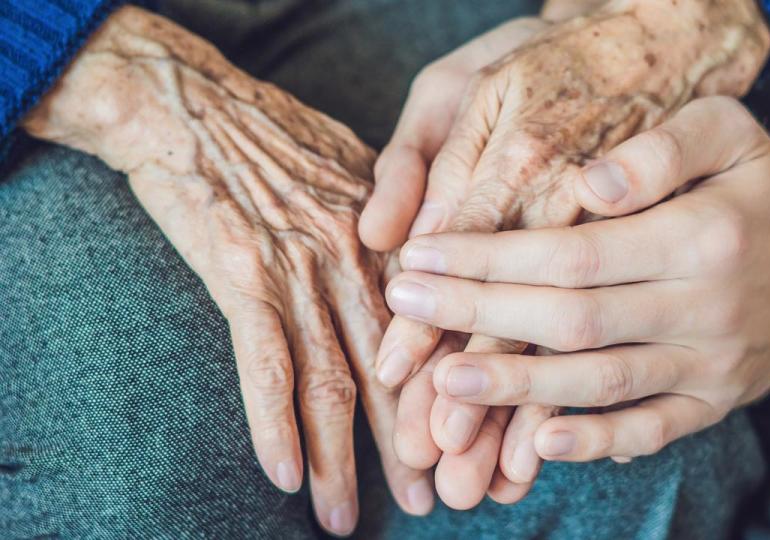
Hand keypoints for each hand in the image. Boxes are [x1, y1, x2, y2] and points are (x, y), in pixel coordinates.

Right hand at [23, 7, 430, 533]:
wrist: (194, 105)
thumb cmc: (277, 136)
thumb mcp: (359, 172)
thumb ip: (395, 229)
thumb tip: (417, 275)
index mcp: (395, 240)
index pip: (437, 334)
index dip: (452, 397)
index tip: (467, 446)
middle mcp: (362, 260)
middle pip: (397, 369)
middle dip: (413, 444)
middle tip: (433, 503)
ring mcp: (304, 268)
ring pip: (334, 380)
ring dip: (344, 459)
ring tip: (347, 518)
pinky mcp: (244, 275)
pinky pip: (265, 364)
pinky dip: (275, 425)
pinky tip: (286, 477)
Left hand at [366, 0, 769, 508]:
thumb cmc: (759, 186)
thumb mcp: (727, 130)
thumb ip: (657, 149)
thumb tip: (587, 182)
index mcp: (703, 235)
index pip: (574, 253)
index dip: (491, 259)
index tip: (422, 256)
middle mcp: (707, 308)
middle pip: (572, 321)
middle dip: (478, 317)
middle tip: (406, 309)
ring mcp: (712, 365)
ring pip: (600, 383)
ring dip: (516, 388)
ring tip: (441, 384)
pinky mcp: (714, 403)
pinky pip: (650, 430)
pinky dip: (594, 442)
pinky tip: (535, 441)